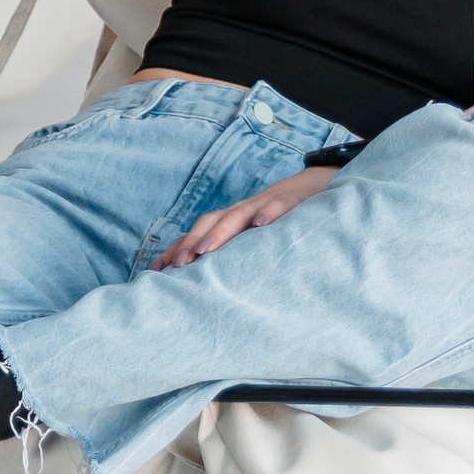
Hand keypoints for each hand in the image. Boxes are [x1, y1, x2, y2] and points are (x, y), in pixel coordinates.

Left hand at [150, 162, 336, 269]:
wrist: (315, 185)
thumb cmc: (279, 219)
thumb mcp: (257, 238)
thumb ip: (236, 256)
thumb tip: (211, 288)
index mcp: (231, 222)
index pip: (198, 234)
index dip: (178, 248)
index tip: (157, 270)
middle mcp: (241, 212)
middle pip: (210, 222)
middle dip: (192, 243)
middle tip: (178, 265)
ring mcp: (263, 204)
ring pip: (237, 215)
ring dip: (220, 231)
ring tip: (205, 248)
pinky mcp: (290, 200)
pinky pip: (277, 205)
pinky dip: (268, 212)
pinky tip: (261, 223)